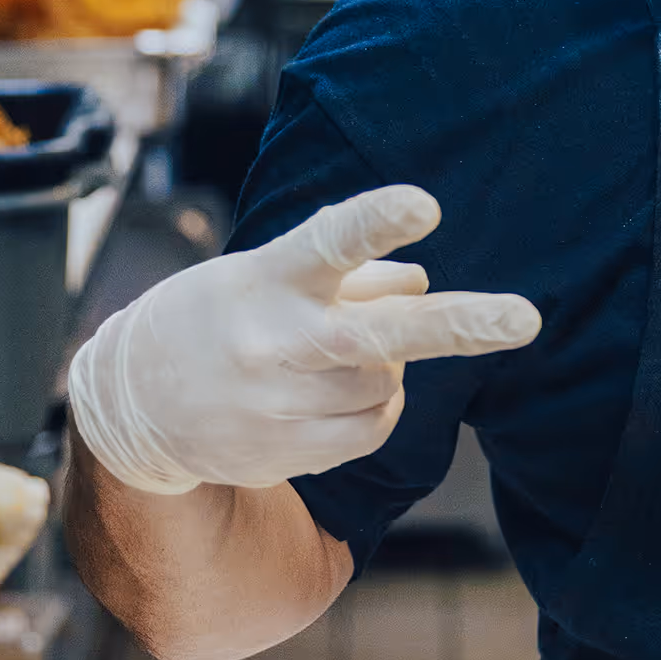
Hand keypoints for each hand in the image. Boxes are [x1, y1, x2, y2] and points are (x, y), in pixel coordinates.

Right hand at [68, 186, 539, 495]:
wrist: (132, 404)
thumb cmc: (220, 315)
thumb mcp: (269, 271)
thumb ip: (350, 272)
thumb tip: (424, 280)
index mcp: (267, 278)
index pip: (327, 241)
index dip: (377, 223)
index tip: (425, 207)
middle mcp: (272, 342)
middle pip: (379, 336)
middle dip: (461, 326)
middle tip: (528, 319)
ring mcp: (278, 404)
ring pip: (385, 384)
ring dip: (390, 367)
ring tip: (346, 355)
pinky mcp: (285, 453)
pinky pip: (372, 428)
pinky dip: (379, 407)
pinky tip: (345, 392)